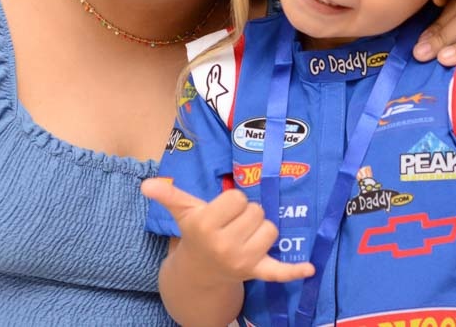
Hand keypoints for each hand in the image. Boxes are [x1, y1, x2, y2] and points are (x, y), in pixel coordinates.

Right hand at [142, 178, 314, 283]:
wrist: (199, 272)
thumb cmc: (195, 233)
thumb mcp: (183, 212)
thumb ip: (168, 194)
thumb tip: (147, 184)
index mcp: (205, 225)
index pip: (237, 198)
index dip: (232, 202)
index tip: (222, 211)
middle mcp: (224, 244)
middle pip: (256, 211)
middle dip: (247, 214)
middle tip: (233, 224)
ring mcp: (241, 260)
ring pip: (270, 229)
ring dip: (261, 229)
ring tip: (245, 235)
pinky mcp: (256, 272)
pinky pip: (279, 271)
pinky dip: (294, 271)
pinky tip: (309, 268)